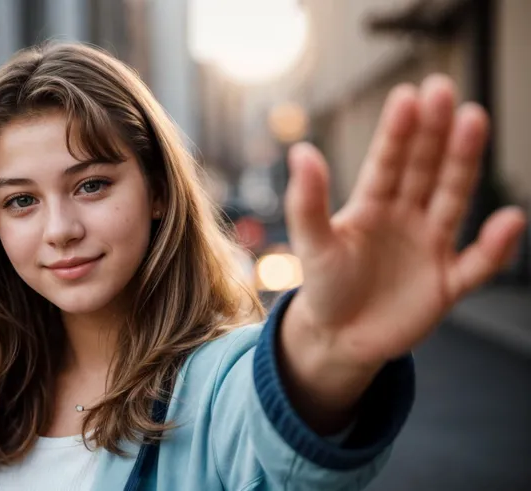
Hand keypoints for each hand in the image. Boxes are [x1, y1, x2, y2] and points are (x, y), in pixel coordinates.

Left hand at [283, 74, 526, 369]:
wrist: (339, 339)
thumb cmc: (323, 288)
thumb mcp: (312, 245)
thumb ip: (307, 203)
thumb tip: (301, 151)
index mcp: (371, 205)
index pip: (387, 161)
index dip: (397, 130)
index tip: (408, 95)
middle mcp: (405, 217)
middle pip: (424, 168)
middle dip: (434, 131)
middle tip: (443, 90)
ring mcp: (430, 247)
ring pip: (452, 198)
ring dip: (463, 164)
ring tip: (473, 121)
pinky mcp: (447, 283)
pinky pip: (478, 263)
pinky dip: (495, 247)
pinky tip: (510, 220)